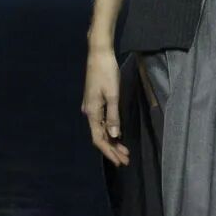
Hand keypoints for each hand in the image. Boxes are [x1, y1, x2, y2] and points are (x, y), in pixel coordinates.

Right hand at [82, 48, 129, 165]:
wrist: (99, 54)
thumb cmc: (107, 72)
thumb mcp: (113, 95)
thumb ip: (113, 117)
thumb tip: (114, 136)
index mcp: (92, 112)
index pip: (99, 139)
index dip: (109, 152)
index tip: (120, 161)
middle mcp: (89, 112)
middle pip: (100, 136)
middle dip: (112, 149)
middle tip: (126, 160)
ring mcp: (91, 107)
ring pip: (101, 129)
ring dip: (112, 141)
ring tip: (124, 151)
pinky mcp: (95, 101)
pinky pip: (102, 121)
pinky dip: (110, 130)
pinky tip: (118, 135)